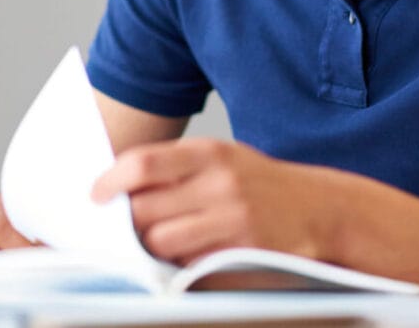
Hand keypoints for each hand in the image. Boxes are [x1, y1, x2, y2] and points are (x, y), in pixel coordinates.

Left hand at [90, 138, 342, 265]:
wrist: (323, 208)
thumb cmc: (260, 184)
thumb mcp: (223, 158)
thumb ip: (175, 167)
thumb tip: (116, 183)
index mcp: (210, 153)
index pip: (143, 163)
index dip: (110, 181)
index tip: (95, 195)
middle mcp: (220, 183)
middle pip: (145, 209)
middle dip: (126, 223)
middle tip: (122, 227)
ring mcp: (233, 220)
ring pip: (161, 241)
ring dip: (148, 248)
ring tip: (153, 244)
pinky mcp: (242, 252)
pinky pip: (189, 264)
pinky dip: (178, 264)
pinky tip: (184, 256)